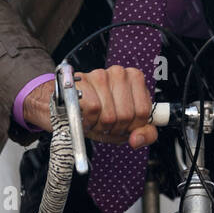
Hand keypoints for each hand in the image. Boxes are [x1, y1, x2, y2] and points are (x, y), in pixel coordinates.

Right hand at [24, 66, 158, 148]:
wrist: (69, 108)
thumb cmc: (102, 116)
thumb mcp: (128, 127)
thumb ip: (144, 134)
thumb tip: (137, 140)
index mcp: (136, 79)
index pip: (143, 112)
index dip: (131, 126)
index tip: (122, 126)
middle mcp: (120, 72)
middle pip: (126, 115)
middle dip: (115, 128)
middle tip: (105, 125)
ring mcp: (101, 74)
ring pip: (110, 115)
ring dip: (100, 126)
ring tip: (95, 120)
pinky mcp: (83, 81)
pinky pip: (93, 109)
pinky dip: (89, 120)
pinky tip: (86, 117)